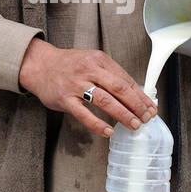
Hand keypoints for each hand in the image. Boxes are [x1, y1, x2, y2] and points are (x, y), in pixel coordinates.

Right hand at [18, 38, 157, 137]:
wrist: (40, 65)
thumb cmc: (69, 65)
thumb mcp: (91, 61)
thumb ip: (110, 75)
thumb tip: (135, 93)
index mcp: (99, 60)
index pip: (125, 79)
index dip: (141, 95)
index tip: (150, 107)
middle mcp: (89, 70)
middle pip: (119, 89)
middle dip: (136, 105)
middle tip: (146, 117)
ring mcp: (76, 85)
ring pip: (105, 101)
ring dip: (122, 114)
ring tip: (134, 124)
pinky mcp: (65, 99)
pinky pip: (84, 114)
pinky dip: (98, 124)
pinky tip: (108, 131)